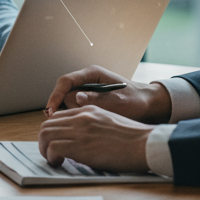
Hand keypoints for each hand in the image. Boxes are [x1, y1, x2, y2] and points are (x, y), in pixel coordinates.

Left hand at [37, 106, 153, 172]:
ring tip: (55, 160)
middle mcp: (81, 117)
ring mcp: (79, 130)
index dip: (53, 131)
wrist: (144, 143)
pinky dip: (51, 157)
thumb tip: (82, 139)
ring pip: (45, 135)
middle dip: (44, 141)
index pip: (58, 117)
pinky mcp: (79, 146)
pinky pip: (52, 149)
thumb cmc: (133, 139)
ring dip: (45, 149)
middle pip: (47, 125)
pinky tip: (60, 163)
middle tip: (51, 154)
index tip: (56, 143)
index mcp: (88, 110)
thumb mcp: (110, 122)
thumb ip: (93, 125)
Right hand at [43, 65, 171, 123]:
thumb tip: (76, 97)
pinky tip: (84, 125)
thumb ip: (98, 99)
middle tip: (77, 122)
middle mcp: (87, 80)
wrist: (148, 104)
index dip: (55, 96)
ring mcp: (88, 90)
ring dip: (74, 114)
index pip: (65, 81)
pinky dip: (77, 116)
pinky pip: (76, 108)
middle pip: (65, 93)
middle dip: (67, 108)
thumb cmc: (136, 100)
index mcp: (93, 74)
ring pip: (69, 102)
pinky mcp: (90, 100)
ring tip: (87, 123)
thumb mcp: (119, 100)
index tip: (50, 111)